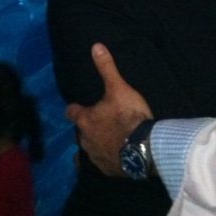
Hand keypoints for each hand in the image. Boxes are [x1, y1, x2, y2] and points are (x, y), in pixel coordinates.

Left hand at [65, 43, 152, 175]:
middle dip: (87, 128)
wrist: (144, 149)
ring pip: (88, 150)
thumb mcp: (119, 88)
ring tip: (106, 141)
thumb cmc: (128, 116)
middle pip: (80, 133)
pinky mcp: (107, 170)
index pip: (72, 112)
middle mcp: (85, 140)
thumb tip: (95, 46)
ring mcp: (95, 157)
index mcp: (86, 120)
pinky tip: (112, 159)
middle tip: (98, 123)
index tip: (76, 108)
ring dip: (95, 144)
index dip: (74, 109)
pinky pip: (100, 165)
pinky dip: (104, 160)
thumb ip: (107, 69)